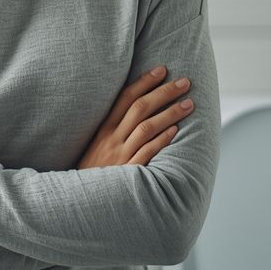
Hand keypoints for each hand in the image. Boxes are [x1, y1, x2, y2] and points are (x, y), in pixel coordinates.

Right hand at [76, 65, 193, 168]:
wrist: (81, 199)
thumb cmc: (94, 171)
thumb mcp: (97, 145)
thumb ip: (114, 128)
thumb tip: (139, 109)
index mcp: (104, 128)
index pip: (125, 97)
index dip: (144, 82)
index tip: (162, 70)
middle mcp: (112, 138)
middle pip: (140, 108)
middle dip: (164, 92)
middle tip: (184, 82)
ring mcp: (120, 155)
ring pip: (146, 127)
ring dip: (169, 113)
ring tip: (188, 104)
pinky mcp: (128, 171)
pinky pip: (146, 152)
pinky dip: (161, 140)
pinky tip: (176, 131)